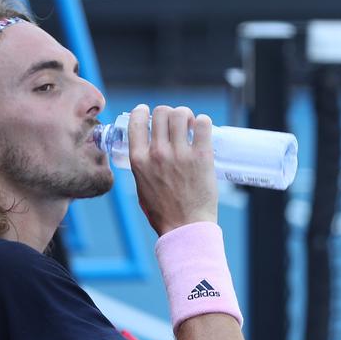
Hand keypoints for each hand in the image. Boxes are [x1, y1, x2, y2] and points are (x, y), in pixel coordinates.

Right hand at [128, 104, 217, 235]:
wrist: (184, 228)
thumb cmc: (162, 212)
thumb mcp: (141, 187)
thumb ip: (142, 166)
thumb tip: (147, 149)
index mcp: (138, 160)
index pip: (137, 121)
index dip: (143, 111)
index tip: (148, 112)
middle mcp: (157, 154)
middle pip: (161, 112)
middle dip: (168, 113)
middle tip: (175, 123)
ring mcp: (180, 154)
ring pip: (181, 114)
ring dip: (186, 115)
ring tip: (190, 125)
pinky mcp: (201, 157)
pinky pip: (203, 123)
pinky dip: (203, 122)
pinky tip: (202, 131)